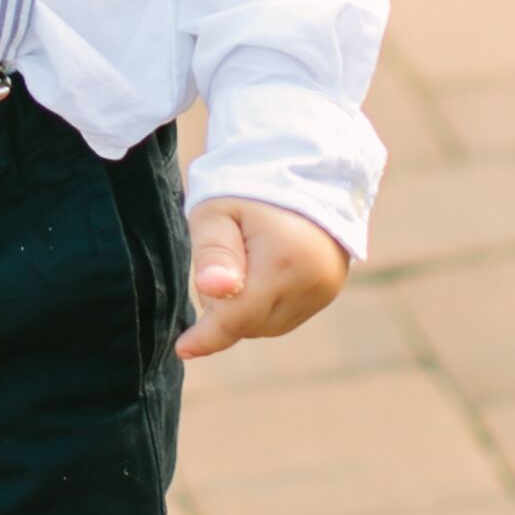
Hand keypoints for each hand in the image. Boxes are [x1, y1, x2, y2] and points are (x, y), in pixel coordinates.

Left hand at [177, 198, 349, 358]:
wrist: (301, 165)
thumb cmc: (249, 184)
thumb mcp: (217, 210)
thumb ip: (213, 253)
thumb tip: (215, 291)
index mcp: (283, 261)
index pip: (238, 317)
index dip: (208, 337)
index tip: (183, 349)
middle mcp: (313, 281)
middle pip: (253, 324)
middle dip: (225, 311)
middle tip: (217, 267)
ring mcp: (326, 287)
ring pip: (271, 325)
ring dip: (246, 310)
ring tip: (240, 263)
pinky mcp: (330, 287)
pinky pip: (288, 315)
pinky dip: (266, 306)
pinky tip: (258, 273)